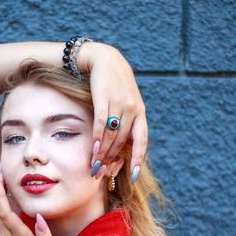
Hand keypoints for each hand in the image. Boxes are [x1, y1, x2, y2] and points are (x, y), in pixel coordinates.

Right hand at [82, 43, 147, 182]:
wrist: (106, 59)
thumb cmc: (116, 85)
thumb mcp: (127, 102)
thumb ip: (127, 121)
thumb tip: (121, 145)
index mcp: (141, 113)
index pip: (141, 141)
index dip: (137, 159)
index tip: (132, 175)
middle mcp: (133, 109)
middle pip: (122, 141)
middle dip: (111, 159)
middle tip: (101, 173)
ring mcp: (120, 103)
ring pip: (112, 135)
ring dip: (102, 153)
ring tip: (95, 166)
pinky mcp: (105, 98)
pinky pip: (102, 123)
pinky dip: (98, 138)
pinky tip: (94, 149)